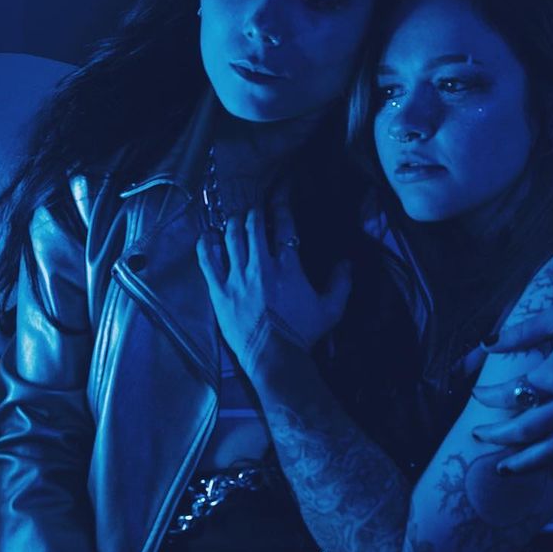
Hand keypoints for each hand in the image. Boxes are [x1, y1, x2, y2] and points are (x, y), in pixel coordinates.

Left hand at [196, 188, 350, 379]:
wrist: (275, 358)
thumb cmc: (303, 333)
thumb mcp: (331, 309)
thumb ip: (341, 283)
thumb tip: (346, 262)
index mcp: (288, 266)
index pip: (283, 224)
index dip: (281, 203)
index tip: (280, 193)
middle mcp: (261, 266)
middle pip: (253, 225)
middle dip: (254, 211)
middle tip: (255, 207)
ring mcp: (237, 278)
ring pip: (231, 237)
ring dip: (233, 222)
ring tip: (236, 218)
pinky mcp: (219, 291)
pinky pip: (208, 261)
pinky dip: (206, 245)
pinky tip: (207, 235)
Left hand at [470, 292, 552, 473]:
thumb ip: (521, 332)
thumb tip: (486, 343)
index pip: (511, 393)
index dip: (489, 396)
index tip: (478, 394)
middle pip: (526, 430)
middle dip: (497, 437)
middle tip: (480, 437)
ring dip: (525, 464)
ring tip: (505, 469)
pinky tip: (549, 468)